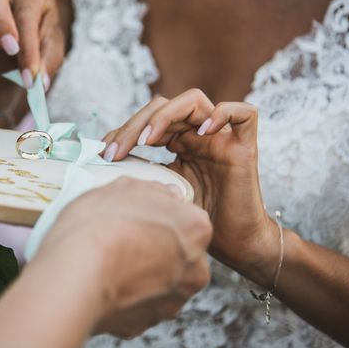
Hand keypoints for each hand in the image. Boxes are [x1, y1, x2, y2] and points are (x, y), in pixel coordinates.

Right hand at [38, 178, 211, 337]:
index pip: (186, 218)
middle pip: (179, 253)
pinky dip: (124, 296)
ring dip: (141, 274)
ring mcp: (172, 301)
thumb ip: (154, 189)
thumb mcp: (123, 188)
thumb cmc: (99, 225)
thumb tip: (168, 194)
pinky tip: (101, 284)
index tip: (136, 217)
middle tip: (122, 240)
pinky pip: (137, 305)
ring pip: (160, 282)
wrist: (73, 276)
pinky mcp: (146, 324)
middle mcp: (195, 269)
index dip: (158, 216)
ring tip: (107, 264)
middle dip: (156, 247)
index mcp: (196, 230)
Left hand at [103, 90, 278, 286]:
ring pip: (193, 101)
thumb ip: (141, 175)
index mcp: (179, 143)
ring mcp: (221, 139)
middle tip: (115, 151)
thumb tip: (103, 167)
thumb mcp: (160, 194)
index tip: (103, 152)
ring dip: (164, 116)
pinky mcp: (245, 148)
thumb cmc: (197, 222)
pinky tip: (200, 132)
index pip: (149, 119)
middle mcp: (199, 135)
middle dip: (135, 124)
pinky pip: (244, 114)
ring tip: (147, 141)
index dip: (124, 130)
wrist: (233, 246)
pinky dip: (222, 114)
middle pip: (164, 106)